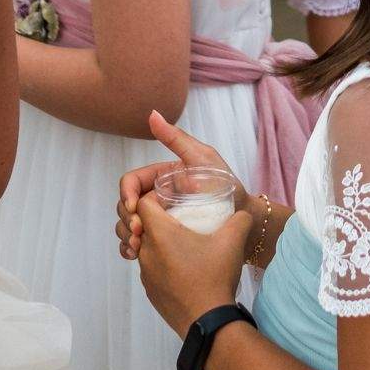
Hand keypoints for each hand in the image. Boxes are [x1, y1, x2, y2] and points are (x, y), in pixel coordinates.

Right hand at [116, 110, 245, 261]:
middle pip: (125, 205)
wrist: (244, 220)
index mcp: (161, 177)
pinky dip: (129, 248)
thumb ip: (177, 138)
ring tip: (135, 248)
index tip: (134, 208)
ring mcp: (159, 218)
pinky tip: (134, 254)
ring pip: (127, 225)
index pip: (131, 182)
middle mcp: (156, 196)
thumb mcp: (203, 159)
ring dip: (125, 235)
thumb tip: (153, 114)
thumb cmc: (227, 186)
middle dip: (126, 218)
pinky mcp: (162, 237)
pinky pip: (139, 242)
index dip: (126, 194)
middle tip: (138, 233)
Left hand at [134, 193, 251, 335]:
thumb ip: (239, 218)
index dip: (156, 197)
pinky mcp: (150, 291)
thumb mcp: (234, 240)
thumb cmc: (215, 276)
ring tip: (186, 245)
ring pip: (146, 247)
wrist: (208, 322)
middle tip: (182, 219)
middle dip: (159, 218)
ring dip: (161, 242)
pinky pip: (152, 268)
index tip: (174, 200)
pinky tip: (186, 268)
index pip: (142, 203)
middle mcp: (146, 252)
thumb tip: (242, 213)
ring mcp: (145, 274)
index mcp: (159, 234)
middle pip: (141, 225)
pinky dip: (164, 263)